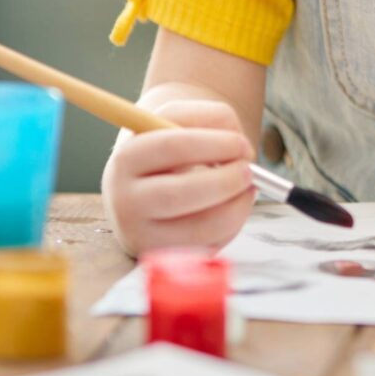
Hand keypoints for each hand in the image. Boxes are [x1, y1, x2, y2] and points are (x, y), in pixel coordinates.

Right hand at [101, 96, 256, 256]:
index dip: (214, 144)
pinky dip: (232, 225)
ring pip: (199, 227)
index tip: (241, 143)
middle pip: (178, 194)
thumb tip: (243, 150)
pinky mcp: (163, 257)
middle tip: (248, 170)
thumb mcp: (181, 119)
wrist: (144, 187)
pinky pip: (208, 246)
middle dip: (226, 181)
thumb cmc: (169, 149)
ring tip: (247, 188)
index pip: (171, 146)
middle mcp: (125, 200)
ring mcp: (141, 234)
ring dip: (236, 206)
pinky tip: (232, 207)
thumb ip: (213, 118)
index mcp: (126, 158)